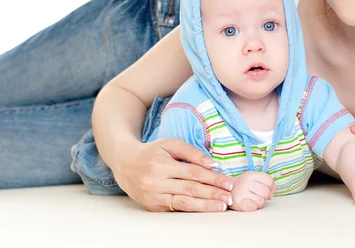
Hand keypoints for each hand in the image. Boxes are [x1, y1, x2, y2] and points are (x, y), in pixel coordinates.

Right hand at [112, 138, 233, 211]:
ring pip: (184, 203)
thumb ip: (191, 152)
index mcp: (161, 165)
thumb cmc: (151, 151)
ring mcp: (153, 197)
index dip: (213, 178)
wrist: (124, 163)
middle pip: (191, 189)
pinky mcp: (152, 206)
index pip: (193, 173)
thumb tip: (212, 164)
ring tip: (221, 207)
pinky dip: (192, 209)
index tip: (229, 183)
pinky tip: (205, 209)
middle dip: (213, 194)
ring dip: (205, 206)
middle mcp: (156, 182)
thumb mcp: (170, 144)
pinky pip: (176, 209)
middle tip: (230, 198)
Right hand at [230, 171, 275, 211]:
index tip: (266, 189)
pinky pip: (253, 207)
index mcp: (251, 174)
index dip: (271, 187)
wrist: (223, 191)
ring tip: (252, 200)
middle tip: (257, 196)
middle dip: (264, 196)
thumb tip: (272, 193)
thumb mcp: (254, 179)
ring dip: (259, 203)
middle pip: (266, 192)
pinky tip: (249, 204)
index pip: (269, 180)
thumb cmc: (242, 186)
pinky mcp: (237, 203)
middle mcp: (245, 182)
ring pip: (261, 201)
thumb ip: (266, 183)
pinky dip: (253, 207)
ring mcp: (241, 192)